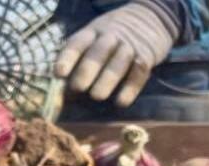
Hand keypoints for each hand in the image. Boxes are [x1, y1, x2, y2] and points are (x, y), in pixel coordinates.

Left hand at [55, 2, 176, 107]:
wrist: (149, 19)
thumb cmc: (110, 39)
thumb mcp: (93, 38)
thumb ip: (79, 60)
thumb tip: (62, 92)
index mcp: (92, 32)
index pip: (77, 43)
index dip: (67, 58)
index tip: (59, 73)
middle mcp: (111, 36)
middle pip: (99, 51)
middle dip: (87, 70)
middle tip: (78, 88)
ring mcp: (129, 46)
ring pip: (119, 62)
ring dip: (107, 79)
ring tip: (97, 96)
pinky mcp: (147, 57)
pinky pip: (139, 72)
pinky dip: (130, 89)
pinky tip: (120, 102)